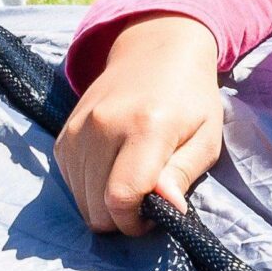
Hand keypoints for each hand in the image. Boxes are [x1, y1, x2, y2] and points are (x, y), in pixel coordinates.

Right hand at [55, 14, 222, 233]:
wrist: (157, 48)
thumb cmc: (190, 96)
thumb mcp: (206, 136)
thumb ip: (184, 173)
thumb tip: (168, 210)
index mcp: (145, 126)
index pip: (121, 197)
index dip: (136, 223)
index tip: (155, 215)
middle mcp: (103, 124)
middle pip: (97, 207)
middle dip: (122, 217)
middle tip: (147, 198)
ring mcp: (79, 126)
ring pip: (80, 200)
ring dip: (105, 204)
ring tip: (131, 180)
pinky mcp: (65, 131)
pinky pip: (69, 182)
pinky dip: (89, 188)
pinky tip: (113, 168)